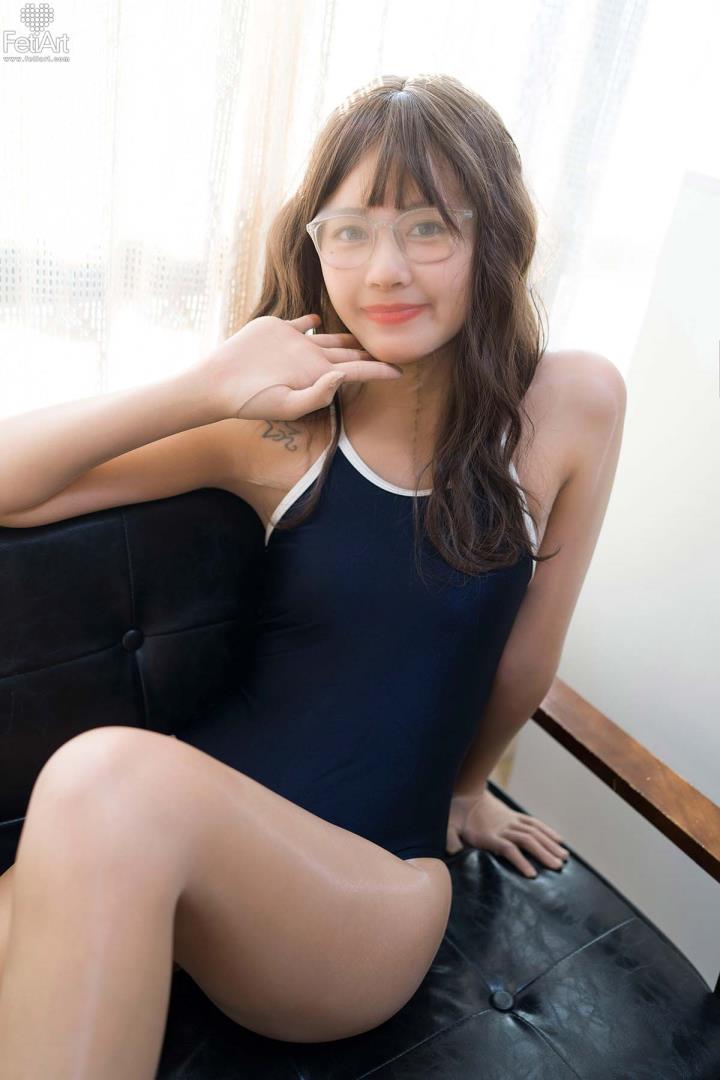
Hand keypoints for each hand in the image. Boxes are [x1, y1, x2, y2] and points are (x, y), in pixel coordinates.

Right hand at [199, 313, 401, 421]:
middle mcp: (311, 358)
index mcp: (317, 376)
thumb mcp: (286, 405)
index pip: (356, 371)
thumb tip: (342, 376)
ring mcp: (296, 342)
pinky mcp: (279, 328)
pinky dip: (314, 320)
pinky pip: (304, 322)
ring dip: (349, 335)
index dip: (379, 371)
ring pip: (331, 336)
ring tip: (367, 333)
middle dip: (370, 353)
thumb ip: (317, 394)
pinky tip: (322, 319)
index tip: (400, 372)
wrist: (219, 382)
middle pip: (349, 353)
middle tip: (394, 348)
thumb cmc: (252, 401)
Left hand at [446, 789, 569, 877]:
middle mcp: (504, 827)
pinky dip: (547, 831)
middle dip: (543, 854)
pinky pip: (534, 823)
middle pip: (527, 841)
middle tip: (557, 868)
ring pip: (534, 832)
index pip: (509, 848)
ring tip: (564, 858)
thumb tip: (452, 852)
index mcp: (489, 834)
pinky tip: (559, 840)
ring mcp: (511, 820)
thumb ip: (450, 839)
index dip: (520, 861)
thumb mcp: (448, 826)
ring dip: (550, 844)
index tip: (532, 875)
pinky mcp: (514, 816)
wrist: (464, 790)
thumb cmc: (455, 813)